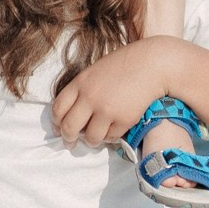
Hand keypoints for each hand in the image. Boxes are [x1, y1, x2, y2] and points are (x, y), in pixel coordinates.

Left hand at [51, 40, 180, 147]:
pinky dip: (111, 136)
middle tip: (71, 142)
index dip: (56, 122)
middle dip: (68, 138)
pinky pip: (111, 137)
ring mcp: (107, 110)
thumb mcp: (96, 71)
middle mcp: (90, 98)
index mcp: (80, 83)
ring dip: (92, 140)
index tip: (59, 127)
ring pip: (91, 137)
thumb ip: (83, 90)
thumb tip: (73, 114)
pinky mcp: (124, 120)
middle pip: (69, 127)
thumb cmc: (124, 65)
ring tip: (95, 138)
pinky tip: (113, 129)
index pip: (58, 109)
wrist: (151, 64)